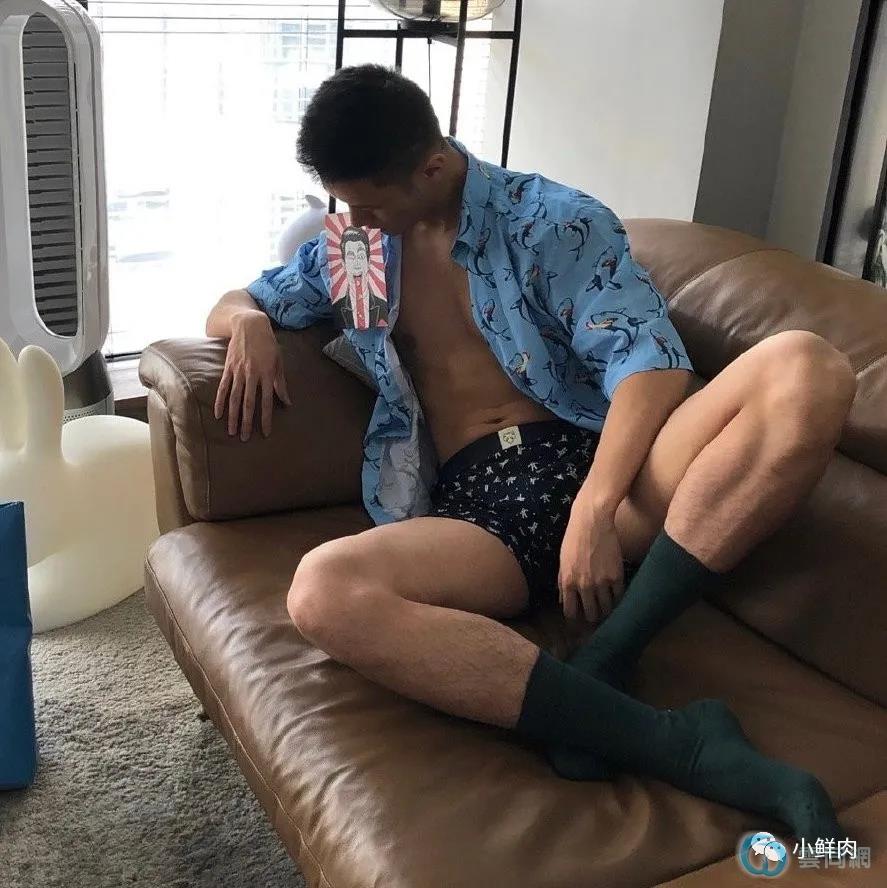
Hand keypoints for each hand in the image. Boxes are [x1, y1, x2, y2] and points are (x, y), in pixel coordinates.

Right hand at [213, 311, 291, 440]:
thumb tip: (287, 403)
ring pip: (235, 398)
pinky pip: (223, 388)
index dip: (266, 418)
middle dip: (247, 422)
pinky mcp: (228, 368)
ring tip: (231, 432)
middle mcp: (252, 374)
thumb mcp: (279, 362)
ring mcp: (238, 372)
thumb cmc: (268, 344)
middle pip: (249, 403)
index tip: (266, 433)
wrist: (250, 325)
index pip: (267, 401)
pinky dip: (220, 402)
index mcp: (267, 374)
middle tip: (245, 439)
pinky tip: (218, 415)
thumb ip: (281, 383)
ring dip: (233, 416)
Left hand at [557, 500, 624, 623]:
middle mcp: (584, 586)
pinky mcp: (616, 576)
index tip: (580, 621)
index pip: (571, 612)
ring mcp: (601, 582)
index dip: (576, 620)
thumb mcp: (562, 560)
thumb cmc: (574, 538)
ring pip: (607, 610)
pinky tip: (618, 598)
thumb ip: (561, 582)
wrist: (592, 520)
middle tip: (597, 616)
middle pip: (591, 614)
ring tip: (609, 609)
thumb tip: (562, 600)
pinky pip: (619, 597)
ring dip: (608, 611)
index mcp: (567, 582)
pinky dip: (619, 600)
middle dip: (593, 618)